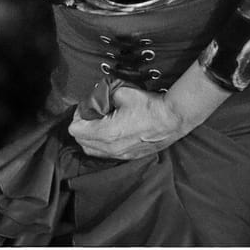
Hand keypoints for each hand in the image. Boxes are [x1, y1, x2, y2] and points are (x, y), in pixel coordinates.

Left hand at [68, 85, 186, 159]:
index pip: (77, 131)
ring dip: (90, 138)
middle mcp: (112, 149)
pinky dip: (101, 144)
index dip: (77, 117)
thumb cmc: (148, 105)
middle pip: (82, 143)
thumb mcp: (120, 92)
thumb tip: (94, 99)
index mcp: (108, 133)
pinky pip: (106, 154)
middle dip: (81, 128)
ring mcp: (121, 155)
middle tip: (88, 114)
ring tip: (98, 123)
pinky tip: (109, 131)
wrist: (172, 119)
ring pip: (94, 152)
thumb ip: (102, 96)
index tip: (83, 108)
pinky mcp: (129, 157)